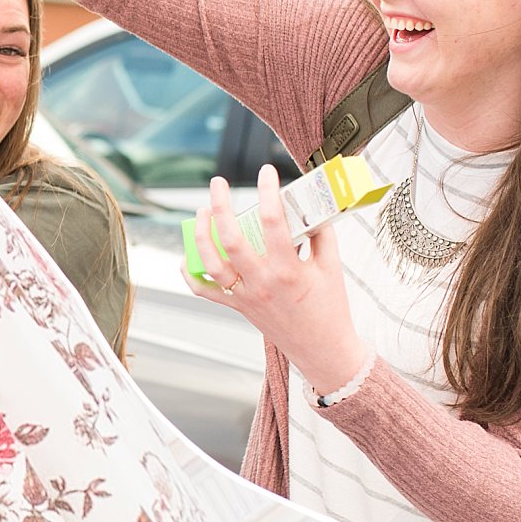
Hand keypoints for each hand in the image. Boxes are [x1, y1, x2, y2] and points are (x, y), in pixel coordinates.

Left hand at [184, 165, 369, 395]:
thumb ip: (320, 233)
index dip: (267, 191)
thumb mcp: (332, 266)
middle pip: (230, 239)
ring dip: (200, 235)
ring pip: (211, 263)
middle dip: (219, 206)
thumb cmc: (330, 307)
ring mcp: (247, 297)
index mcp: (289, 270)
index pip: (272, 221)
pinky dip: (192, 275)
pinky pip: (206, 291)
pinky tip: (187, 256)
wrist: (322, 349)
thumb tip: (309, 203)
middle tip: (217, 183)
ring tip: (202, 211)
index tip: (265, 172)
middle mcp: (263, 283)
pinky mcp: (239, 307)